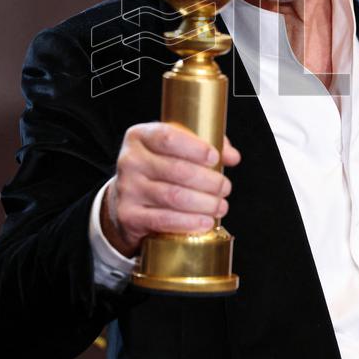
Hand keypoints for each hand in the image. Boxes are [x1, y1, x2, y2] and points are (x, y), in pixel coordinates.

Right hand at [100, 121, 240, 257]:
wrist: (126, 199)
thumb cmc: (159, 169)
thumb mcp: (176, 149)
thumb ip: (205, 146)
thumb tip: (232, 156)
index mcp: (140, 136)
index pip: (168, 137)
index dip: (196, 148)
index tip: (215, 157)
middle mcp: (130, 160)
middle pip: (176, 170)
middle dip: (209, 181)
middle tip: (225, 187)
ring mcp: (127, 189)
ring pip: (173, 196)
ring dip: (204, 203)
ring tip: (220, 206)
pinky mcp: (129, 216)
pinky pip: (163, 220)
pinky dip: (189, 222)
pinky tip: (205, 221)